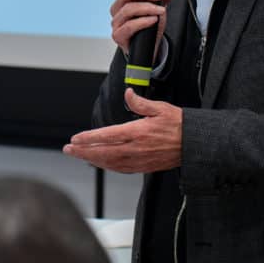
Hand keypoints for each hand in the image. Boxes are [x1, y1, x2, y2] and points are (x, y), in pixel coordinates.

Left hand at [63, 89, 181, 172]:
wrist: (194, 144)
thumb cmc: (180, 125)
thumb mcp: (160, 107)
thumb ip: (140, 102)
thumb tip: (128, 93)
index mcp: (139, 132)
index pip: (108, 136)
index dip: (89, 138)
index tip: (76, 138)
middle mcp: (137, 148)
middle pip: (104, 152)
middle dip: (83, 151)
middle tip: (68, 149)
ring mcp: (140, 160)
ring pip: (110, 163)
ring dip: (92, 159)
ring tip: (78, 155)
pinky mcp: (144, 167)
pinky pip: (121, 169)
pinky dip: (107, 166)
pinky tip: (100, 163)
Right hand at [110, 0, 178, 57]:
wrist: (147, 48)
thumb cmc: (149, 26)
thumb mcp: (159, 8)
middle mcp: (118, 7)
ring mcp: (116, 21)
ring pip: (128, 9)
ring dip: (147, 8)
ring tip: (160, 11)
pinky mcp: (118, 35)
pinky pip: (129, 26)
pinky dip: (143, 21)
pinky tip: (152, 20)